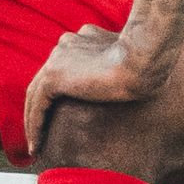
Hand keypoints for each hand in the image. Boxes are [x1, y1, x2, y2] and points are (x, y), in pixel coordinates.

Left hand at [20, 25, 169, 155]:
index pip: (66, 65)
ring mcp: (57, 59)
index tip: (61, 111)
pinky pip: (37, 106)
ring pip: (36, 94)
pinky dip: (34, 126)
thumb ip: (122, 66)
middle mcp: (66, 45)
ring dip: (34, 121)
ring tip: (36, 145)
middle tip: (41, 131)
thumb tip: (131, 78)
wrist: (145, 62)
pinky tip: (36, 145)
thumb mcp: (134, 63)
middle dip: (41, 106)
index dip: (62, 90)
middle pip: (45, 80)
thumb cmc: (150, 65)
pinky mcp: (54, 77)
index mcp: (84, 37)